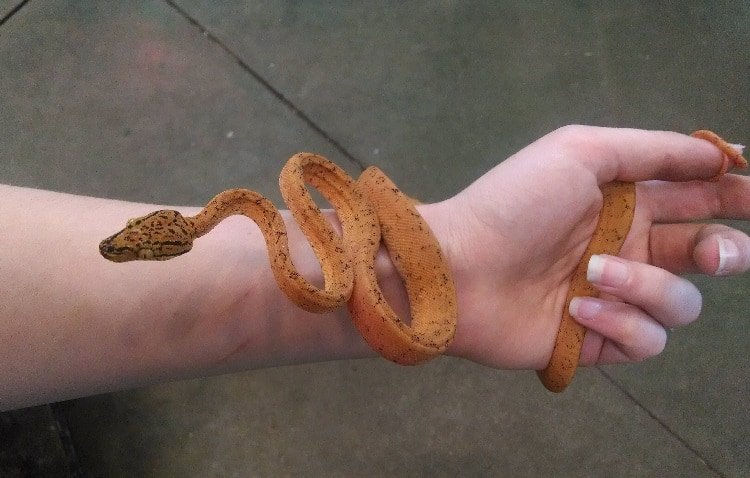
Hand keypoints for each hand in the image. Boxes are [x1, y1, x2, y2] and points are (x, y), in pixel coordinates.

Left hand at [431, 125, 749, 368]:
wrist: (458, 267)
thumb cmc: (513, 205)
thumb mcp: (579, 153)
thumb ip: (650, 151)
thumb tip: (716, 155)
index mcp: (623, 202)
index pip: (697, 198)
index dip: (735, 196)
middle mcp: (626, 248)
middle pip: (704, 254)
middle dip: (723, 252)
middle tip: (714, 252)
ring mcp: (612, 296)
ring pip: (680, 304)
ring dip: (646, 288)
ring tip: (594, 274)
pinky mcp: (598, 339)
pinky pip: (646, 340)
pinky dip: (619, 324)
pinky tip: (576, 309)